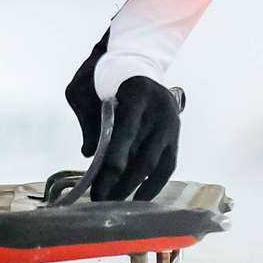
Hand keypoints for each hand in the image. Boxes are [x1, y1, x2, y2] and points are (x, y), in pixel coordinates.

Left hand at [65, 32, 181, 200]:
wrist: (137, 59)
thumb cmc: (106, 75)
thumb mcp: (87, 87)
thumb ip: (88, 118)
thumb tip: (89, 154)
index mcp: (138, 92)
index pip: (128, 127)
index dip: (118, 155)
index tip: (105, 178)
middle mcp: (160, 109)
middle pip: (143, 153)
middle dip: (121, 180)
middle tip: (100, 199)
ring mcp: (171, 123)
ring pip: (156, 163)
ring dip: (135, 188)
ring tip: (115, 203)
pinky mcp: (176, 134)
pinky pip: (168, 166)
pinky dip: (153, 185)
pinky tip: (138, 199)